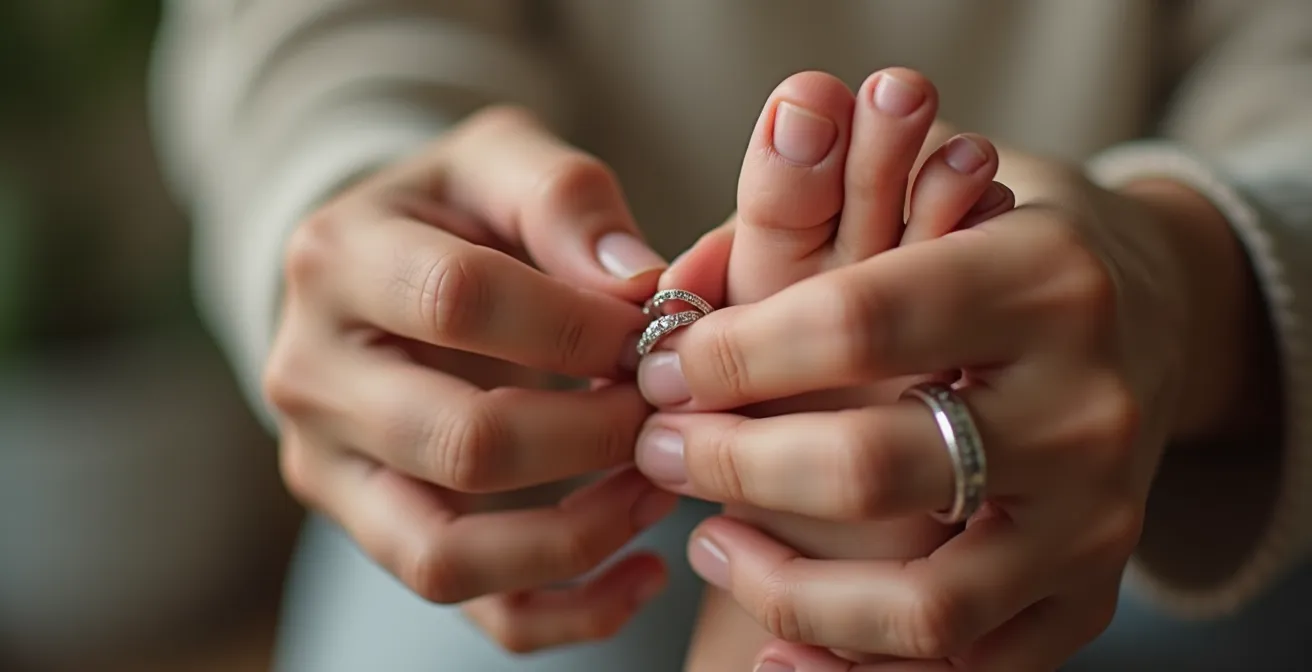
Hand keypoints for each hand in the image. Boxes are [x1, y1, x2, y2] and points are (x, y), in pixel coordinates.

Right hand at [265, 107, 679, 652]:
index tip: (658, 331)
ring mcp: (328, 468)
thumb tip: (642, 286)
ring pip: (446, 555)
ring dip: (579, 537)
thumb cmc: (459, 212)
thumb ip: (564, 200)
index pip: (461, 301)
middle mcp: (309, 374)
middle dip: (592, 436)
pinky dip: (567, 610)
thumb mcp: (501, 161)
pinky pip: (467, 608)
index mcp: (335, 257)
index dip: (579, 325)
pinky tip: (641, 570)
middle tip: (666, 413)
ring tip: (657, 489)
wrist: (380, 273)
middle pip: (460, 442)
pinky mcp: (369, 533)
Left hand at [634, 146, 1256, 668]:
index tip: (663, 370)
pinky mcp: (1092, 592)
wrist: (1148, 315)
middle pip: (875, 470)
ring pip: (926, 605)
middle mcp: (1086, 404)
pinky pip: (970, 670)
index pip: (857, 323)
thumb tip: (663, 289)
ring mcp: (1097, 514)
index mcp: (1044, 277)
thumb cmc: (991, 246)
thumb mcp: (914, 190)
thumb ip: (791, 219)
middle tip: (661, 448)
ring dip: (786, 592)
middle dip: (733, 466)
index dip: (734, 357)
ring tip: (710, 541)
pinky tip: (778, 647)